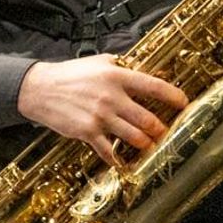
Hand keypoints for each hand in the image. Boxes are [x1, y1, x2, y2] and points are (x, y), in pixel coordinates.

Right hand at [16, 55, 188, 164]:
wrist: (40, 88)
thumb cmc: (69, 74)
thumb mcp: (97, 61)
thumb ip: (119, 65)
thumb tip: (139, 66)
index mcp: (116, 77)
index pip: (153, 86)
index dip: (173, 96)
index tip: (183, 103)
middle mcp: (111, 97)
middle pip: (148, 119)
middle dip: (160, 129)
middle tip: (163, 131)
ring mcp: (100, 116)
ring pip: (135, 137)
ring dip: (145, 143)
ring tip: (147, 144)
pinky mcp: (88, 132)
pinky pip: (110, 151)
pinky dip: (118, 159)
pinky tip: (121, 161)